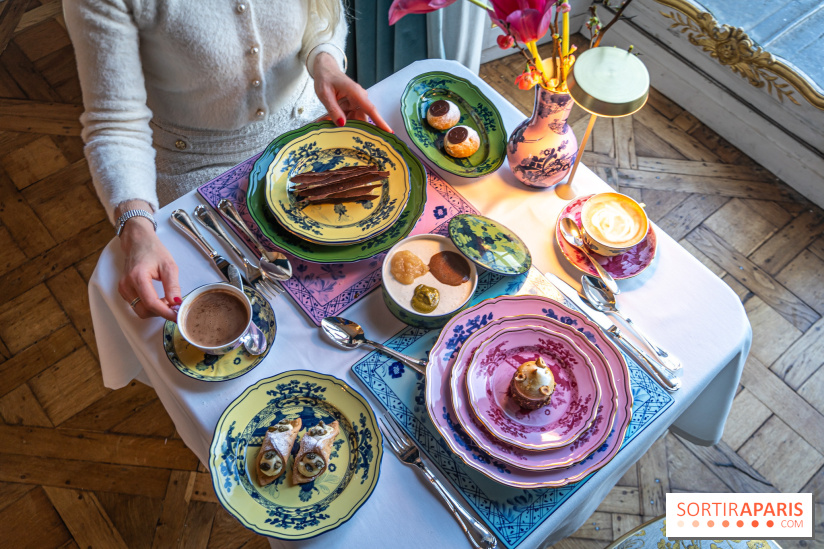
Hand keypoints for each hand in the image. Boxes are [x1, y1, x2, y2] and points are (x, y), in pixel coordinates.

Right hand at [116, 202, 180, 320]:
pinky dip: (149, 306)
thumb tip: (177, 304)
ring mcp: (123, 289)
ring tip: (167, 300)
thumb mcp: (169, 266)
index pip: (151, 303)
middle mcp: (127, 285)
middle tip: (174, 306)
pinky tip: (158, 298)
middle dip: (160, 312)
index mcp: (138, 277)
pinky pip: (136, 305)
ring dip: (155, 310)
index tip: (177, 316)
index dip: (165, 313)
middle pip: (144, 310)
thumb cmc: (153, 250)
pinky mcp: (124, 291)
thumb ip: (173, 286)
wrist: (138, 241)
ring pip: (140, 310)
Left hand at [313, 52, 391, 131]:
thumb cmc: (325, 78)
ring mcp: (357, 102)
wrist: (326, 69)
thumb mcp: (325, 94)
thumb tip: (342, 124)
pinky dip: (340, 119)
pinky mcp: (352, 105)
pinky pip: (349, 117)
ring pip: (355, 119)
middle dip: (351, 127)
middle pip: (362, 118)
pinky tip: (328, 118)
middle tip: (335, 130)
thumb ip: (333, 109)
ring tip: (327, 120)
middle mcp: (359, 98)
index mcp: (356, 93)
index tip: (389, 132)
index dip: (380, 122)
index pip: (371, 109)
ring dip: (343, 123)